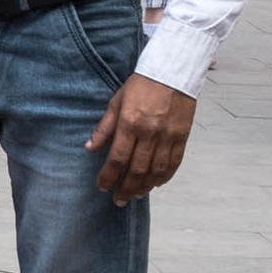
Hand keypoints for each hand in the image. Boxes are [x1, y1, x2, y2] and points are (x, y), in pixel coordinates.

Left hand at [85, 71, 195, 205]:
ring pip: (156, 170)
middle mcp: (149, 133)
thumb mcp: (116, 102)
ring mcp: (168, 136)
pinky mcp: (182, 136)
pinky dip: (165, 176)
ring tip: (136, 194)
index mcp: (129, 123)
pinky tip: (157, 184)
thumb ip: (104, 127)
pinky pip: (174, 162)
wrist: (172, 73)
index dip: (108, 176)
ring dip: (145, 186)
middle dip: (126, 188)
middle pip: (137, 169)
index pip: (117, 158)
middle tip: (119, 199)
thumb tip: (89, 148)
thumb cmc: (141, 86)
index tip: (102, 186)